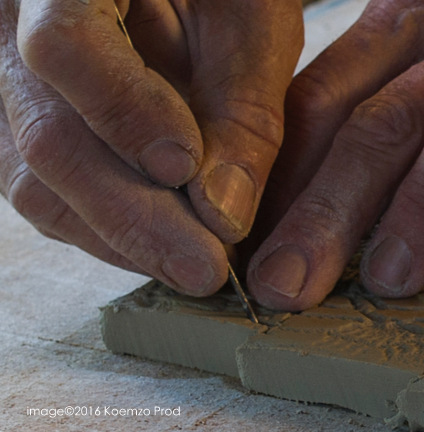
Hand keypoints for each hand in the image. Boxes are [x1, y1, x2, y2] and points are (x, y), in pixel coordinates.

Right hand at [0, 0, 302, 294]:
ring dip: (119, 235)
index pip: (64, 46)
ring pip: (37, 180)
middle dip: (132, 216)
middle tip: (203, 267)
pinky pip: (49, 190)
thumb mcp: (252, 24)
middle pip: (46, 137)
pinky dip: (106, 226)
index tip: (187, 170)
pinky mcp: (33, 128)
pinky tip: (161, 242)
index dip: (124, 115)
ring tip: (192, 264)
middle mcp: (16, 32)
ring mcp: (14, 87)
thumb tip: (223, 215)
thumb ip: (243, 109)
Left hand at [246, 0, 423, 309]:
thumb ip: (371, 90)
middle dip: (326, 211)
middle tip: (287, 285)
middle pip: (379, 125)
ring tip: (389, 281)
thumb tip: (301, 176)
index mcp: (405, 24)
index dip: (279, 176)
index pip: (322, 101)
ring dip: (423, 206)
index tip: (248, 244)